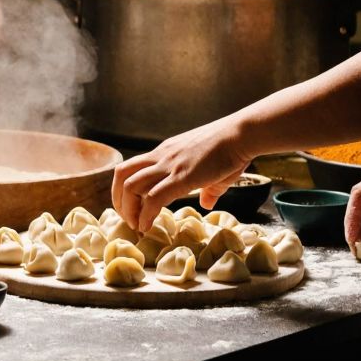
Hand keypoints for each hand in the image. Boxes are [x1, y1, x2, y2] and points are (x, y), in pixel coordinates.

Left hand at [112, 116, 252, 232]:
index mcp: (164, 153)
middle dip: (119, 201)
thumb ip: (208, 188)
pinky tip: (147, 226)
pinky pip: (153, 197)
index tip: (131, 209)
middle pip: (122, 175)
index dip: (123, 190)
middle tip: (129, 220)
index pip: (130, 168)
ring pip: (131, 186)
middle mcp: (161, 156)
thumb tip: (206, 203)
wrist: (241, 134)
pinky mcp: (182, 177)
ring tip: (136, 225)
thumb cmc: (231, 149)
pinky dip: (145, 215)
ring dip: (128, 210)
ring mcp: (169, 165)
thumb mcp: (213, 170)